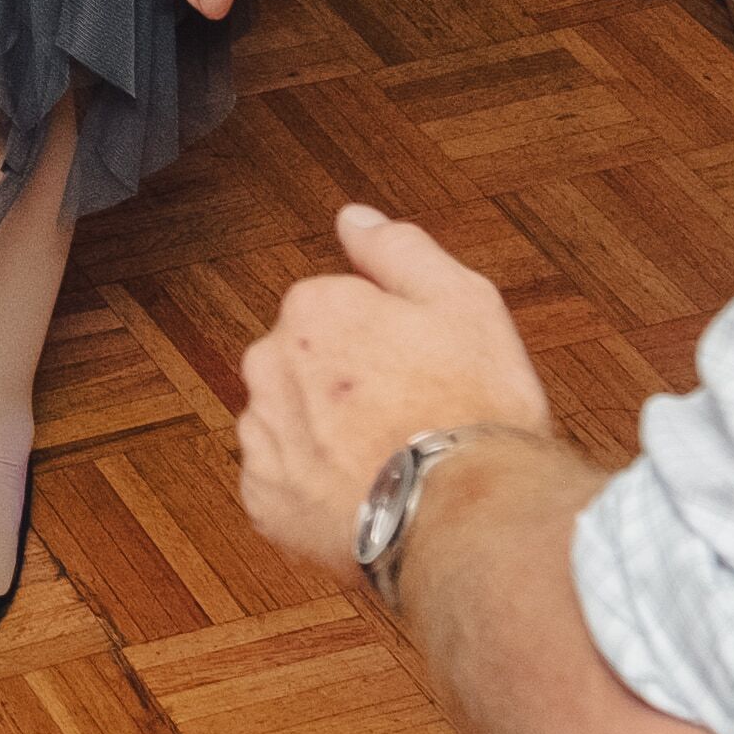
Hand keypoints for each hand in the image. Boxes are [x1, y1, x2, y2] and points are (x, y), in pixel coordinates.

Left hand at [232, 205, 550, 572]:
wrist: (465, 514)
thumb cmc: (470, 408)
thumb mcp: (462, 301)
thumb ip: (397, 250)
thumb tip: (353, 218)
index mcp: (312, 310)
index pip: (337, 311)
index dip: (385, 340)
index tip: (420, 367)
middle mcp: (269, 366)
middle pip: (307, 366)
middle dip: (347, 386)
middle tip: (410, 416)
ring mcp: (263, 436)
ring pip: (293, 423)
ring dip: (328, 437)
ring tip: (391, 461)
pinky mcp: (265, 500)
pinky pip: (286, 484)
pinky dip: (317, 489)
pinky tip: (366, 494)